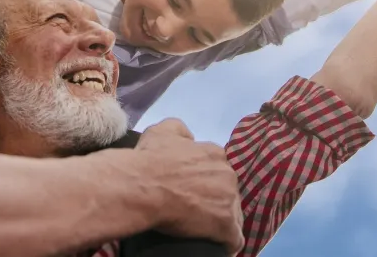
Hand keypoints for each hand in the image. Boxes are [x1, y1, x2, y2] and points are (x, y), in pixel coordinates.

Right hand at [136, 119, 244, 254]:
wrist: (141, 187)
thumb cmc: (150, 160)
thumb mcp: (162, 131)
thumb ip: (180, 130)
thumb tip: (189, 138)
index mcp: (214, 153)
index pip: (218, 168)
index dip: (208, 180)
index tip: (195, 188)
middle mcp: (227, 173)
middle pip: (228, 190)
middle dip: (217, 199)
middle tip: (197, 208)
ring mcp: (230, 199)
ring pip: (233, 214)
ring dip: (222, 221)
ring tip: (205, 229)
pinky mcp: (226, 225)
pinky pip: (234, 239)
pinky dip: (227, 243)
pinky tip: (218, 246)